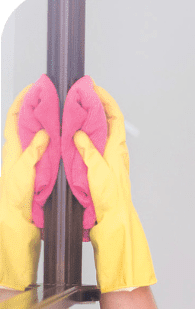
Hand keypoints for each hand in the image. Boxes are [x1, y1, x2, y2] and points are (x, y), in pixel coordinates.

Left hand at [0, 85, 49, 289]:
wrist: (16, 221)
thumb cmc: (15, 198)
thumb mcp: (22, 172)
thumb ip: (33, 152)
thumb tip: (44, 133)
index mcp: (13, 148)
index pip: (15, 116)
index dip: (23, 100)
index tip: (34, 88)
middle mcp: (21, 151)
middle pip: (29, 122)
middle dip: (39, 107)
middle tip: (53, 97)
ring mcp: (31, 161)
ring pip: (40, 136)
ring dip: (49, 124)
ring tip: (62, 114)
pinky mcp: (40, 172)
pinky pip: (49, 151)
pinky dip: (57, 142)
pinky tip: (66, 141)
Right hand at [73, 82, 155, 292]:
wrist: (115, 220)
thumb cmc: (111, 199)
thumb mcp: (98, 172)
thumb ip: (89, 151)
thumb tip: (79, 135)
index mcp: (117, 149)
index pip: (115, 116)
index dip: (106, 99)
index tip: (93, 87)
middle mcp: (114, 152)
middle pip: (106, 121)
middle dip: (94, 105)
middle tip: (78, 94)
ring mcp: (108, 159)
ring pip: (99, 132)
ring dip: (87, 119)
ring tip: (73, 109)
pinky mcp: (101, 168)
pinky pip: (92, 146)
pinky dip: (83, 136)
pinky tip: (72, 135)